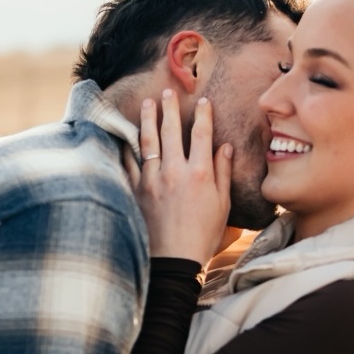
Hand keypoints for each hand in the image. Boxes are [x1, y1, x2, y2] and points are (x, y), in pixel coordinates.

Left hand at [122, 90, 232, 263]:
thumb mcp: (222, 206)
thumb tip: (225, 148)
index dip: (203, 114)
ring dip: (149, 118)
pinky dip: (128, 146)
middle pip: (171, 130)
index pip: (202, 134)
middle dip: (171, 107)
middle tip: (168, 91)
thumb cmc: (201, 237)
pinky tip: (127, 134)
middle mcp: (174, 171)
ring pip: (148, 140)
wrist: (173, 261)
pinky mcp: (135, 190)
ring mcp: (151, 179)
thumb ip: (222, 173)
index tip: (203, 101)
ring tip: (148, 103)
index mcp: (199, 174)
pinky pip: (129, 162)